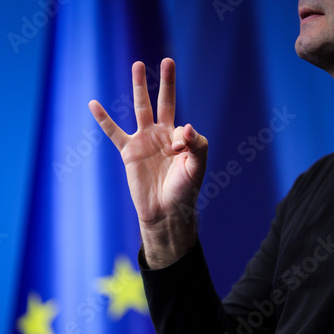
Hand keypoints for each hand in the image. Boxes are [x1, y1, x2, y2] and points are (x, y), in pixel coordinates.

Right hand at [89, 58, 207, 266]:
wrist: (166, 212)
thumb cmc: (185, 190)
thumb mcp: (198, 167)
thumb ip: (197, 144)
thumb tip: (184, 127)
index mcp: (179, 139)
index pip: (181, 123)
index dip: (183, 135)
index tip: (179, 150)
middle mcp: (161, 136)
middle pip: (163, 102)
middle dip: (165, 83)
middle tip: (168, 60)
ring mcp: (144, 141)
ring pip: (140, 109)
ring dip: (139, 87)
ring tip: (138, 65)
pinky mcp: (129, 152)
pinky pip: (114, 132)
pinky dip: (103, 119)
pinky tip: (93, 104)